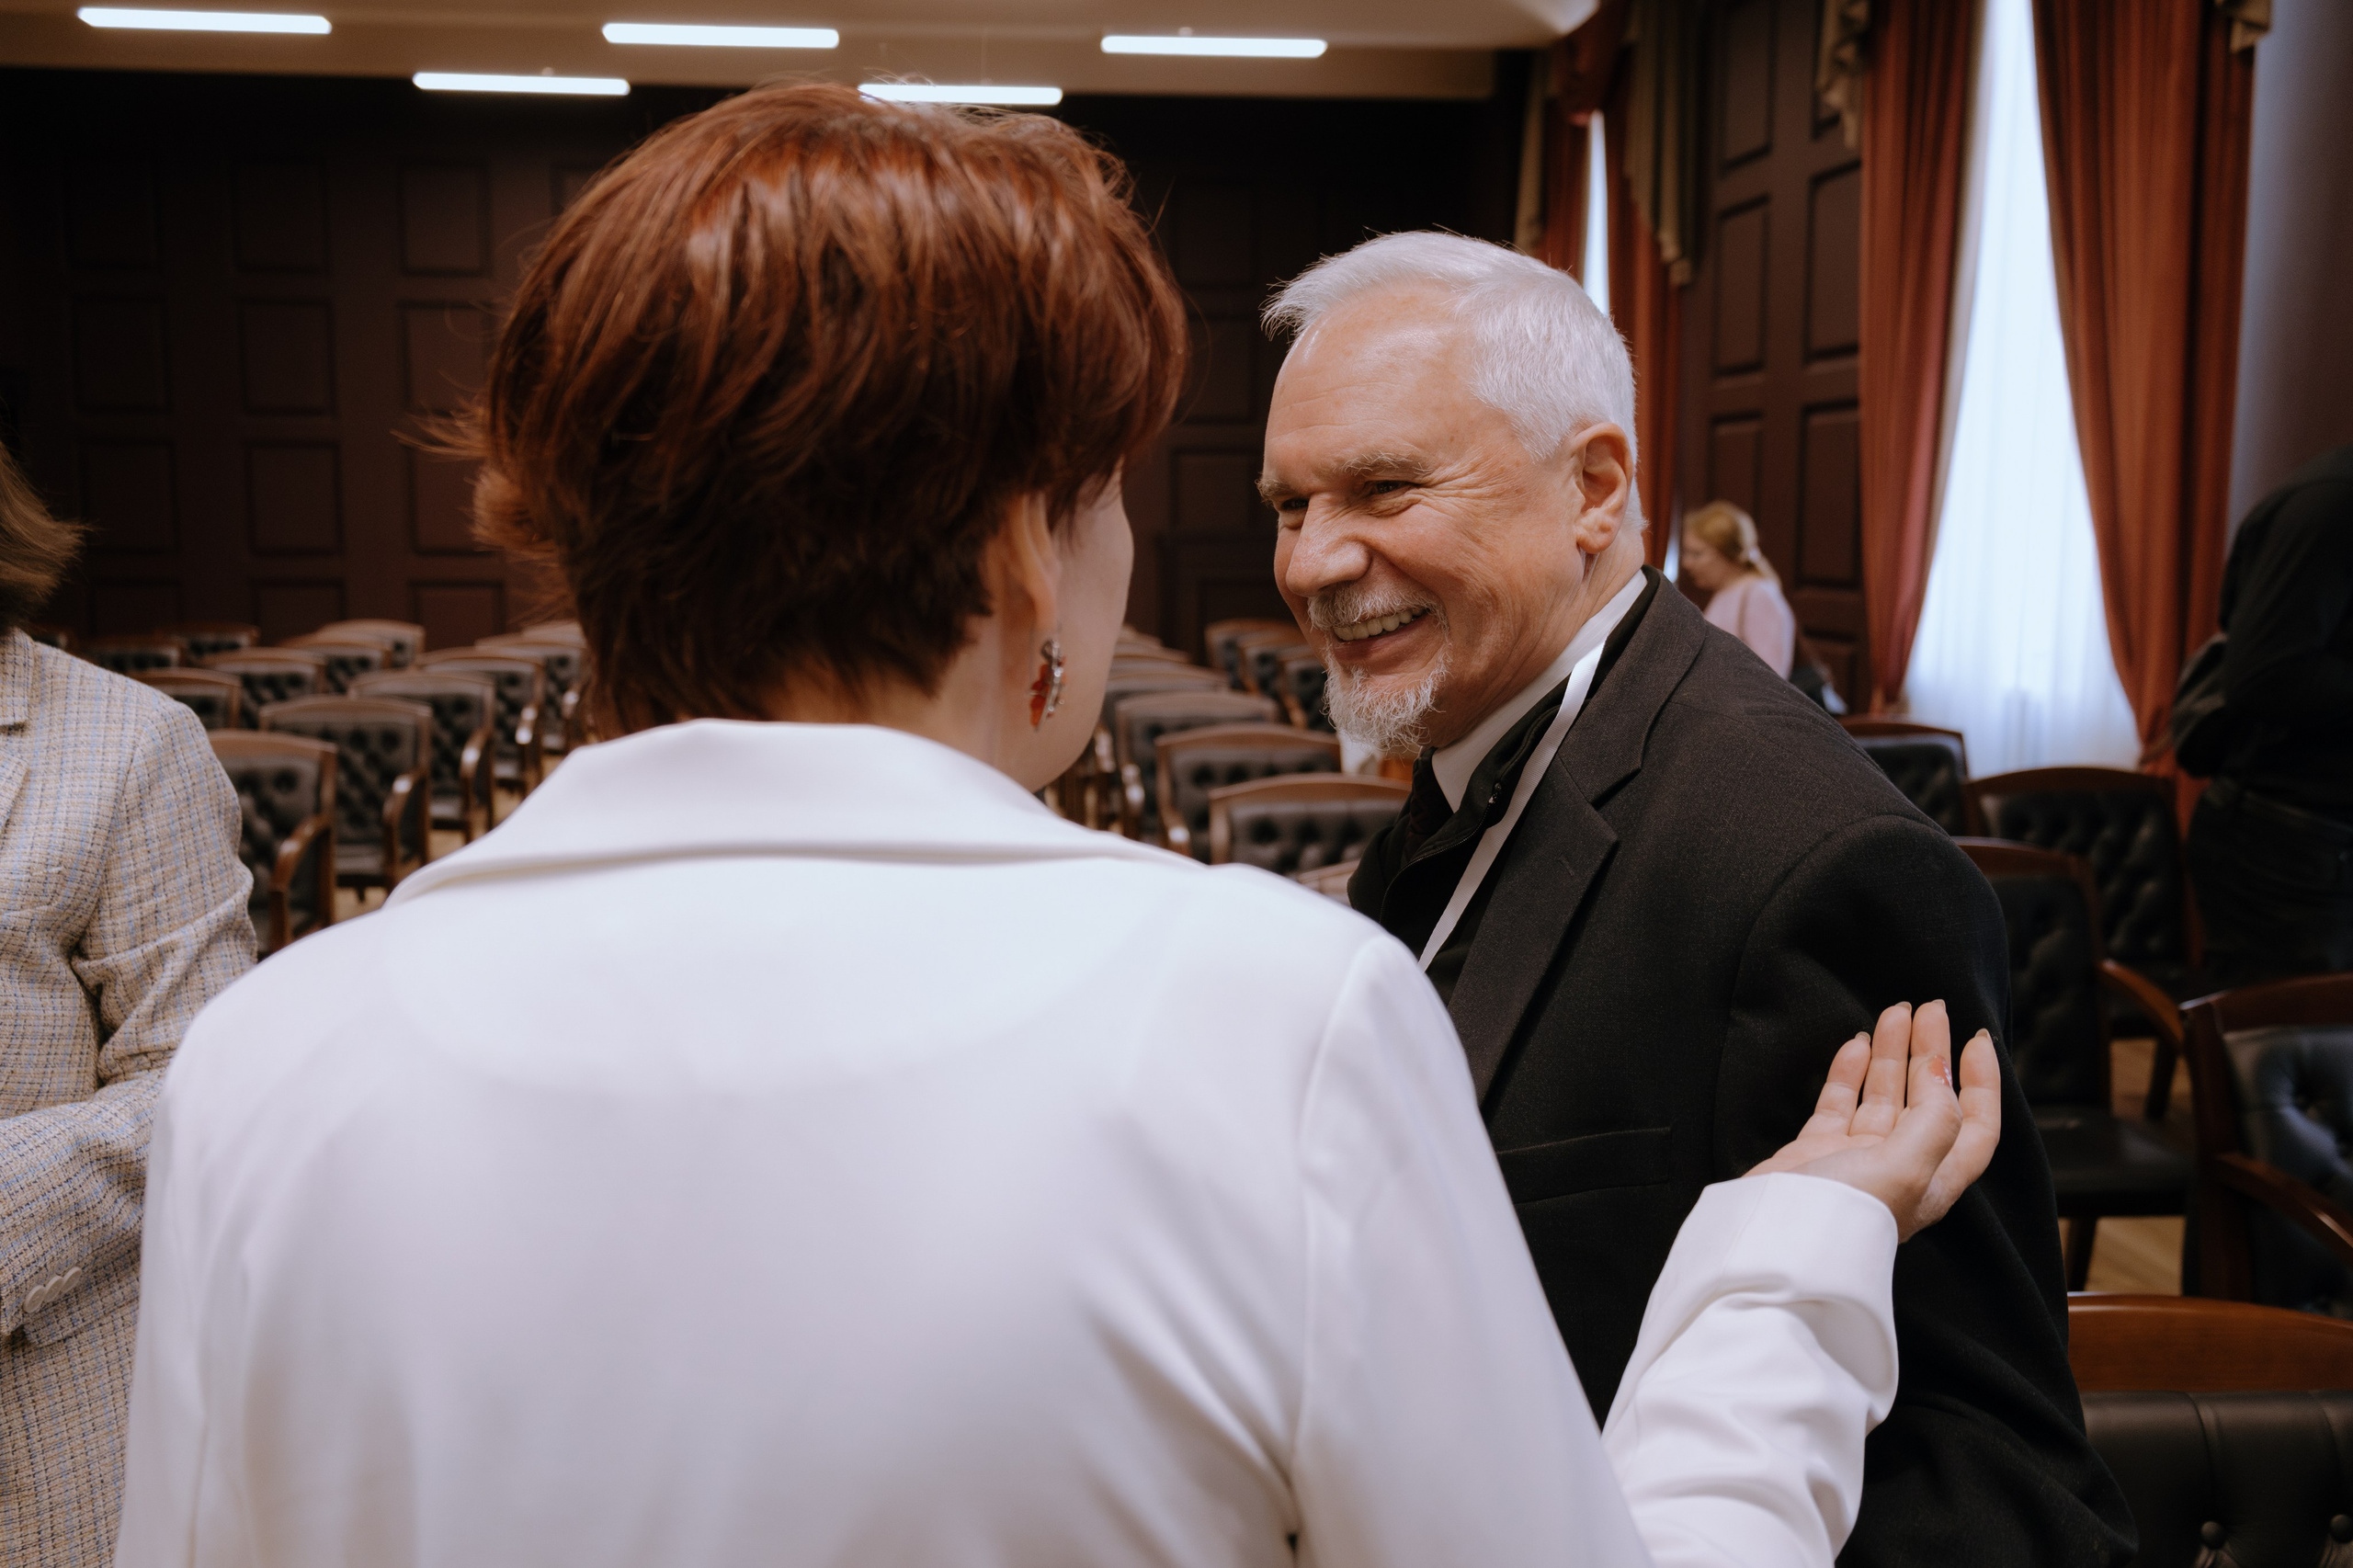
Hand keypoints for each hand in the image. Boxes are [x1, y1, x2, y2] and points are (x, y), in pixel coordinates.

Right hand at [1745, 1000, 2001, 1240]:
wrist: (1772, 1239)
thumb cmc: (1844, 1214)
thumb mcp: (1906, 1169)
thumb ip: (1934, 1119)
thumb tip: (1941, 1071)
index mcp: (1934, 1180)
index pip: (1975, 1126)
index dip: (1983, 1083)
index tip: (1976, 1038)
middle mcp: (1901, 1167)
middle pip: (1928, 1100)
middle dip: (1931, 1053)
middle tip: (1929, 1009)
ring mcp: (1858, 1157)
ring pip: (1884, 1095)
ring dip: (1892, 1054)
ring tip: (1894, 1013)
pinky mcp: (1818, 1150)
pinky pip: (1841, 1102)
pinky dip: (1850, 1071)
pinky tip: (1856, 1044)